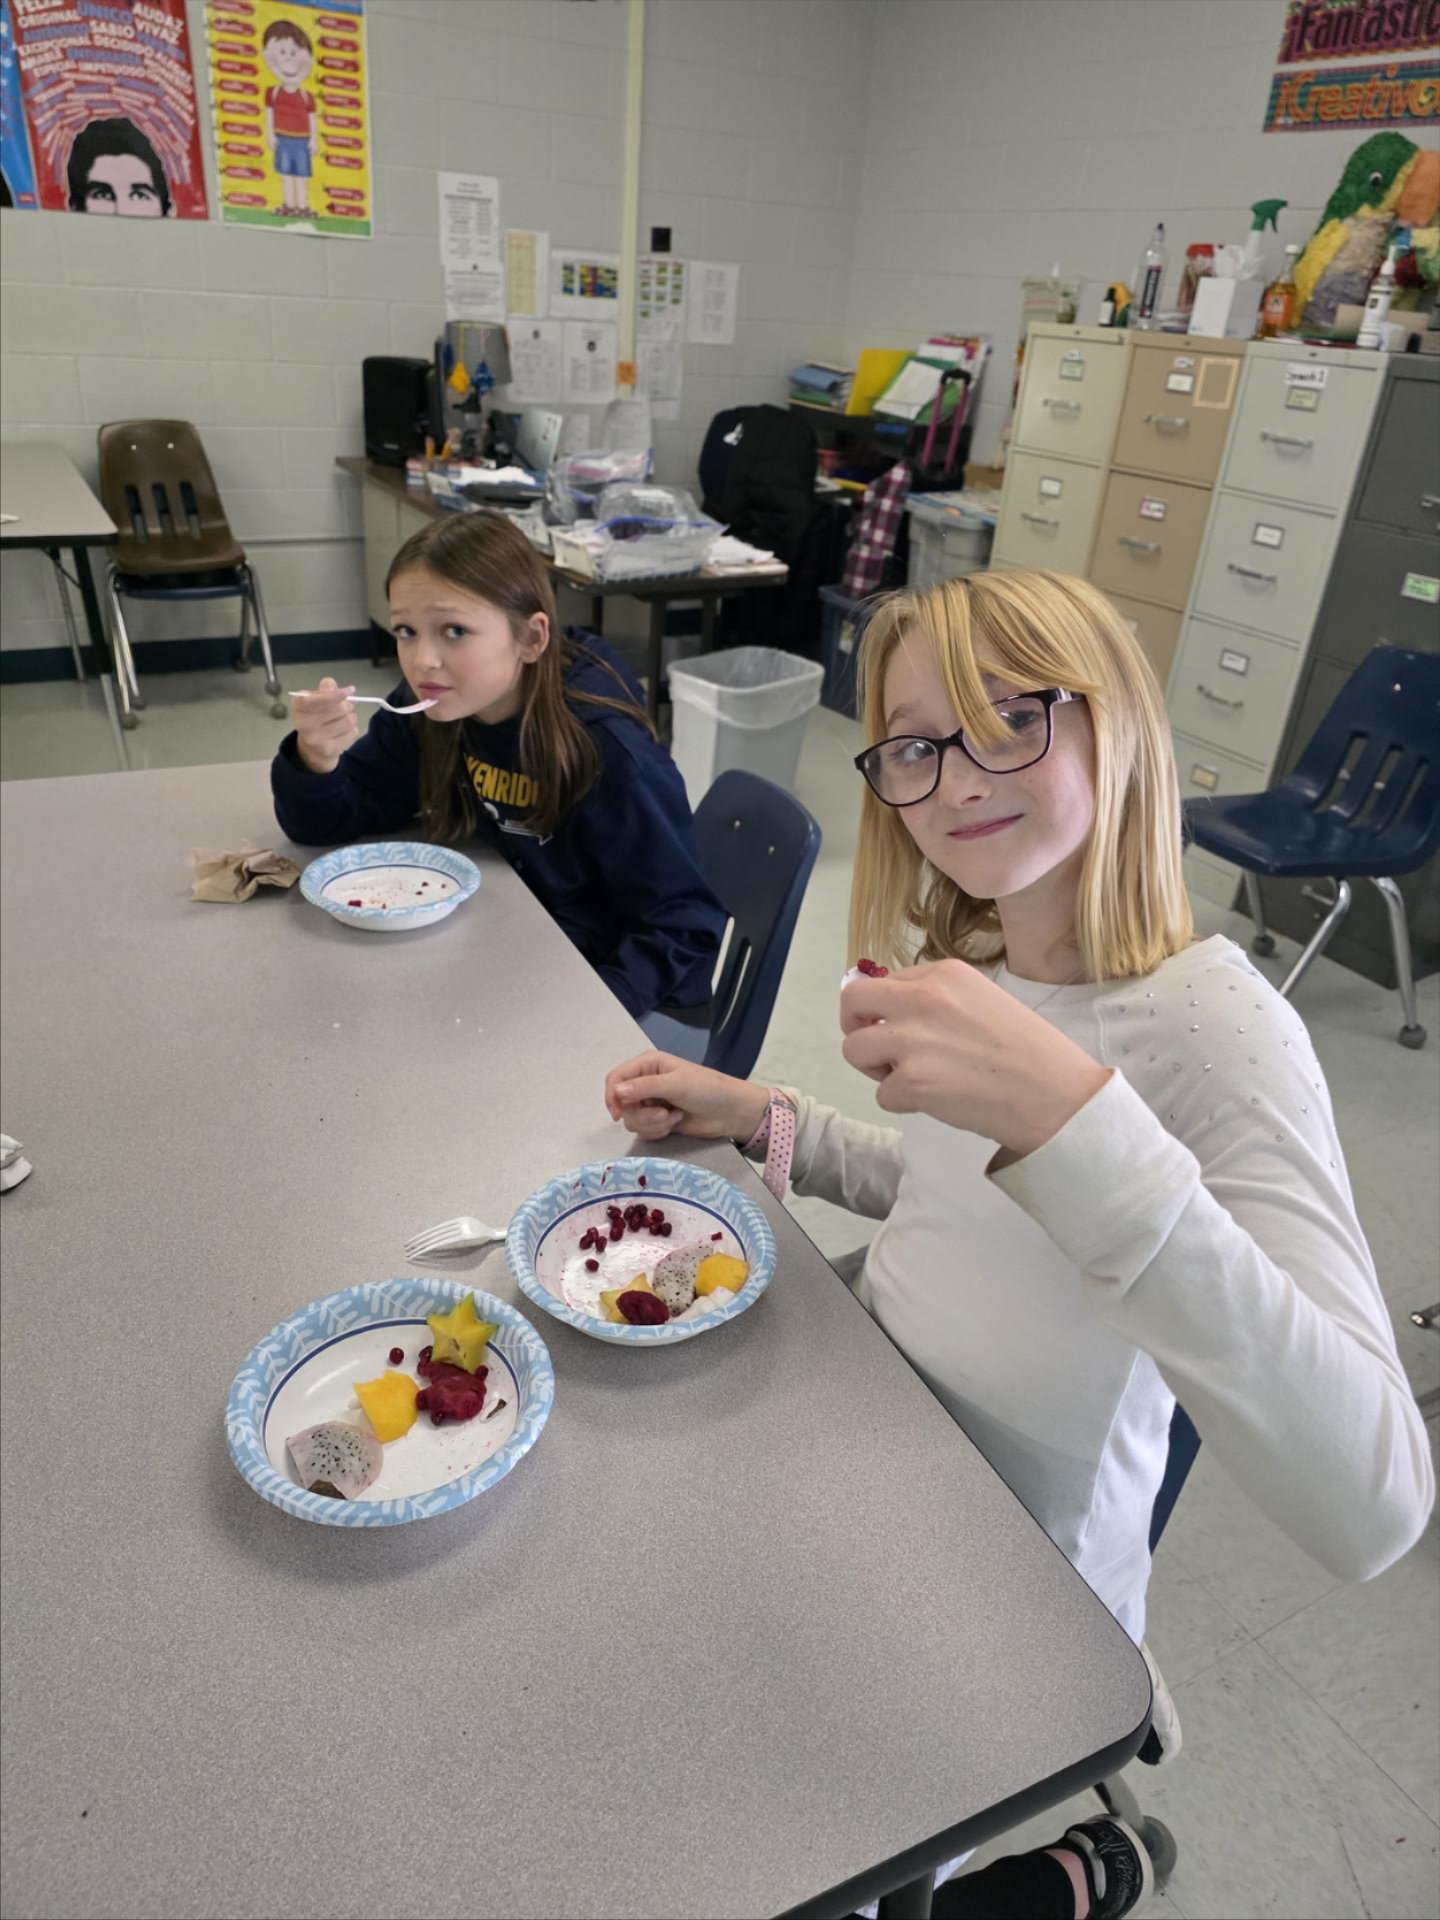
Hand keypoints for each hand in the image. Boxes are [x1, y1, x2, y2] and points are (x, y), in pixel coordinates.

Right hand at [291, 677, 357, 774]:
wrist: (313, 748)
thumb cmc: (315, 716)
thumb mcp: (315, 699)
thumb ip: (324, 689)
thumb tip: (331, 686)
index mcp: (299, 706)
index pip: (320, 699)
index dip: (337, 694)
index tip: (350, 690)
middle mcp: (304, 724)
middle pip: (340, 708)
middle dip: (348, 705)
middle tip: (346, 706)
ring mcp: (317, 739)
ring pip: (349, 720)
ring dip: (351, 716)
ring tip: (344, 718)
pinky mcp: (330, 750)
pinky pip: (353, 733)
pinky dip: (352, 729)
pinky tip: (343, 730)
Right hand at [604, 1051, 768, 1145]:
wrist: (731, 1112)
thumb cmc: (707, 1089)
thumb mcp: (676, 1084)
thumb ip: (645, 1087)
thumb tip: (616, 1091)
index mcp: (648, 1064)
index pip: (616, 1079)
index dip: (612, 1096)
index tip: (618, 1114)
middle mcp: (645, 1082)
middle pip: (622, 1103)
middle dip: (642, 1114)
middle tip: (663, 1114)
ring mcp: (651, 1102)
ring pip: (632, 1119)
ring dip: (652, 1123)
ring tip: (674, 1117)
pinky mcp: (658, 1120)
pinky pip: (643, 1130)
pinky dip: (658, 1131)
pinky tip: (675, 1124)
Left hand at [840, 958, 1109, 1157]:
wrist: (1056, 1094)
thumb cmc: (1028, 1051)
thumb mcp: (982, 999)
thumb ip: (937, 998)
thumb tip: (890, 1010)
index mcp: (944, 973)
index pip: (885, 981)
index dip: (886, 1009)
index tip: (903, 1027)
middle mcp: (923, 998)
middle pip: (852, 1001)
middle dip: (855, 1025)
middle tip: (877, 1048)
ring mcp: (913, 1039)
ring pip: (853, 1049)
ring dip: (873, 1067)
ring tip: (908, 1077)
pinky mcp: (911, 1081)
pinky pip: (881, 1094)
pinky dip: (901, 1102)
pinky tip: (934, 1100)